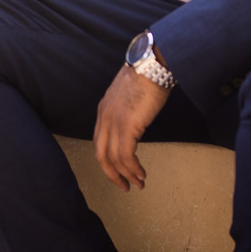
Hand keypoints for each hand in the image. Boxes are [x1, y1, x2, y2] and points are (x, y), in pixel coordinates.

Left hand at [94, 64, 169, 190]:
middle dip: (112, 174)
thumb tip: (136, 122)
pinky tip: (141, 174)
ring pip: (113, 159)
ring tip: (138, 183)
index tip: (119, 171)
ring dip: (126, 175)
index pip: (100, 142)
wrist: (150, 65)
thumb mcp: (130, 95)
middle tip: (124, 186)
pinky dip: (132, 169)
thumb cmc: (146, 76)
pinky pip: (126, 155)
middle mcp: (104, 118)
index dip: (107, 160)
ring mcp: (114, 123)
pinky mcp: (127, 126)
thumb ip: (128, 110)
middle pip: (100, 155)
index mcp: (103, 111)